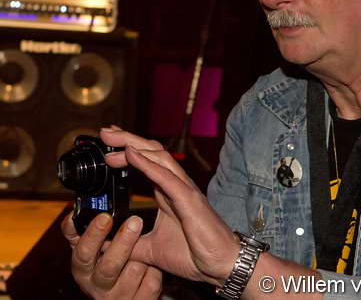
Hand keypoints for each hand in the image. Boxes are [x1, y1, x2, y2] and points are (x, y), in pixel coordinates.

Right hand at [62, 212, 161, 298]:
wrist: (120, 298)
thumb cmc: (105, 266)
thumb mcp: (89, 251)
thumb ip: (80, 233)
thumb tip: (73, 213)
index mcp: (83, 270)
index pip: (83, 253)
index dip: (93, 235)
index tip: (105, 217)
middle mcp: (97, 287)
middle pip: (109, 266)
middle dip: (123, 242)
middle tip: (135, 222)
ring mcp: (118, 298)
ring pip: (135, 270)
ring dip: (143, 256)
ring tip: (145, 247)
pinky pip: (152, 282)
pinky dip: (155, 270)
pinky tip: (153, 264)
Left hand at [99, 127, 238, 284]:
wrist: (221, 264)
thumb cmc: (194, 254)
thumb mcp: (151, 250)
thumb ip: (129, 243)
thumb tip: (103, 245)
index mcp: (169, 194)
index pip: (148, 163)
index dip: (128, 151)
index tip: (107, 147)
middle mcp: (177, 186)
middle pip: (152, 153)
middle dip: (128, 140)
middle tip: (105, 133)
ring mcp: (185, 190)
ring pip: (160, 157)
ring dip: (134, 145)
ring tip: (112, 139)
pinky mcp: (190, 200)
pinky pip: (167, 177)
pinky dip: (147, 164)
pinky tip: (131, 155)